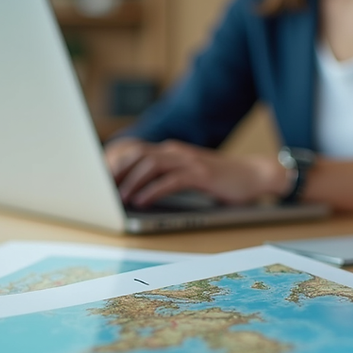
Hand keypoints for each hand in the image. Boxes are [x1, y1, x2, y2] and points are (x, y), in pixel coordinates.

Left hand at [104, 138, 286, 207]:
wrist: (253, 175)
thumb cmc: (219, 178)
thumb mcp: (188, 172)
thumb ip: (166, 175)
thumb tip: (136, 190)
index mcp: (170, 151)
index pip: (135, 151)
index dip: (115, 163)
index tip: (99, 180)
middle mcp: (176, 152)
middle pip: (138, 156)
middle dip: (117, 172)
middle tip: (103, 190)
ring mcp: (189, 161)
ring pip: (151, 166)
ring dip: (131, 183)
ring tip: (120, 199)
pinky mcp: (200, 174)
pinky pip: (170, 180)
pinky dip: (152, 191)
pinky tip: (142, 201)